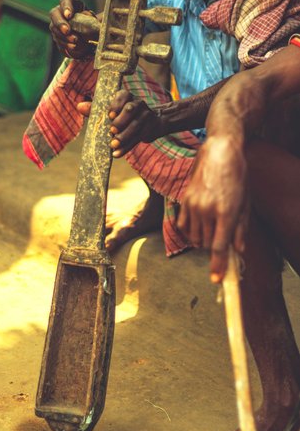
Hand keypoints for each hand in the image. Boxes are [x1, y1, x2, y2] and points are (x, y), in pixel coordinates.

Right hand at [49, 0, 96, 58]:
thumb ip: (89, 16)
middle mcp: (60, 12)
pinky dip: (65, 46)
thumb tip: (87, 15)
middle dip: (60, 24)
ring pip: (54, 29)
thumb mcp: (93, 17)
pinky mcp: (57, 37)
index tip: (69, 15)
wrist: (89, 36)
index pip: (65, 1)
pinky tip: (73, 47)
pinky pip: (58, 41)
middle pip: (54, 14)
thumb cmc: (91, 23)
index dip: (66, 7)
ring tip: (74, 42)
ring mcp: (56, 25)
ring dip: (64, 37)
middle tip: (67, 31)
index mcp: (71, 3)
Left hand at [76, 90, 163, 153]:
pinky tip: (117, 154)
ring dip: (124, 137)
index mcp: (127, 96)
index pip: (123, 95)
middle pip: (131, 109)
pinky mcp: (150, 128)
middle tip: (112, 131)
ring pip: (135, 125)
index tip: (109, 116)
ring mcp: (146, 115)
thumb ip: (95, 109)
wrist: (150, 123)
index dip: (116, 105)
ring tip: (113, 145)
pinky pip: (138, 138)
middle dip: (121, 120)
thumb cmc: (123, 116)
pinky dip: (127, 147)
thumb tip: (79, 106)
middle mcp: (138, 103)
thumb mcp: (110, 111)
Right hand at [177, 136, 248, 282]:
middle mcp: (207, 210)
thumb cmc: (237, 176)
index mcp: (226, 212)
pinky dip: (191, 230)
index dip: (218, 265)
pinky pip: (183, 225)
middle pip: (207, 244)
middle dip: (214, 247)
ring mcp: (193, 205)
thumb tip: (238, 250)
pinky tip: (199, 222)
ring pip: (194, 237)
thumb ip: (241, 228)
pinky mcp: (184, 200)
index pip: (220, 247)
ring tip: (212, 226)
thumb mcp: (245, 202)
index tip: (216, 280)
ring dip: (203, 239)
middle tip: (221, 240)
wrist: (218, 151)